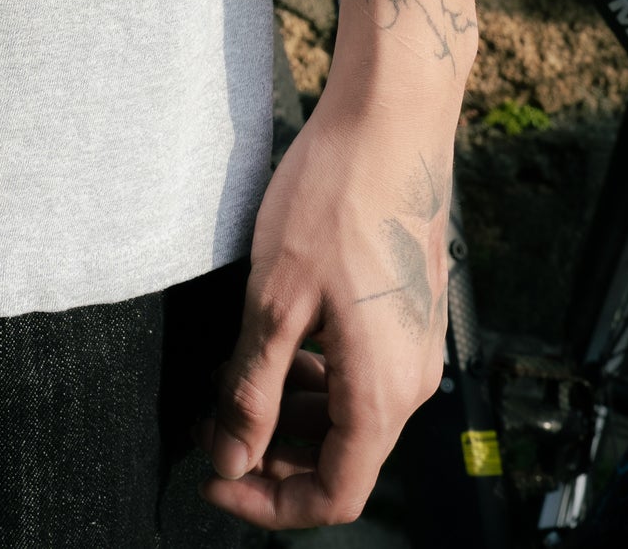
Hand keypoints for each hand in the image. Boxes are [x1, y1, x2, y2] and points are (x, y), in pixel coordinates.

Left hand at [200, 76, 454, 528]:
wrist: (391, 123)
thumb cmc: (335, 197)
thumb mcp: (274, 299)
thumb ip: (251, 389)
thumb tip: (232, 459)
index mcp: (383, 392)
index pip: (334, 496)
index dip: (269, 503)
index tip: (214, 478)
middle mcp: (412, 381)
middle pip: (342, 459)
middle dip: (273, 455)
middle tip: (211, 424)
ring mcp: (416, 347)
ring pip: (349, 415)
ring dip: (291, 413)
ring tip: (233, 382)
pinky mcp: (408, 315)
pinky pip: (362, 374)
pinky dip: (316, 376)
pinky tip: (276, 343)